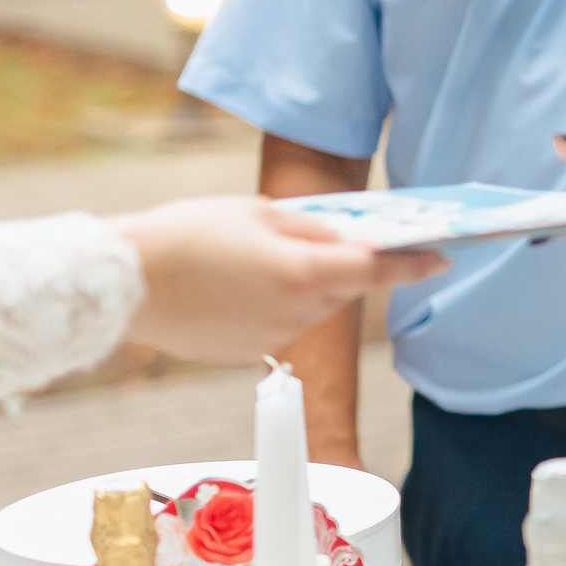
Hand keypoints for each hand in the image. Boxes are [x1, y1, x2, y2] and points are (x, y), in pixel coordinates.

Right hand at [111, 197, 445, 363]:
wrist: (122, 282)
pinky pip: (283, 324)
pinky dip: (280, 304)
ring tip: (269, 257)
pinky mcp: (248, 353)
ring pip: (316, 307)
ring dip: (312, 284)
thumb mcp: (258, 211)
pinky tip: (244, 284)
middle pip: (346, 287)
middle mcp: (295, 313)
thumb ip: (313, 228)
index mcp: (302, 272)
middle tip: (343, 239)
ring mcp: (271, 338)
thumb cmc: (187, 233)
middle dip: (350, 265)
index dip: (414, 262)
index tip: (443, 257)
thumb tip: (351, 240)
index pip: (376, 269)